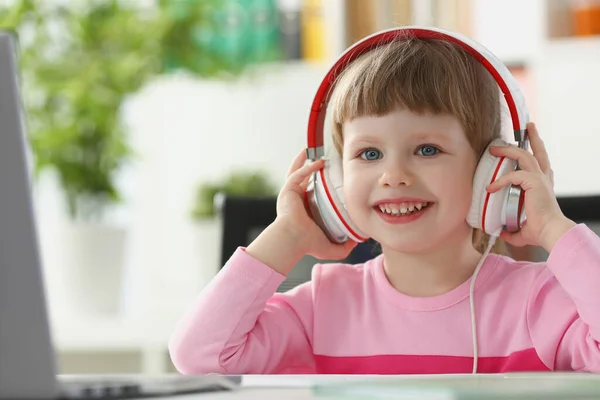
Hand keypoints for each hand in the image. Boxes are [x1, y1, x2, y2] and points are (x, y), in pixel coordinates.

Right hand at [276, 149, 356, 259]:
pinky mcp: (288, 190)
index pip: (310, 192)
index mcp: (304, 210)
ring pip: (297, 172)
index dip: (319, 184)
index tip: (330, 177)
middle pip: (302, 179)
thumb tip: (358, 242)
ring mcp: (291, 194)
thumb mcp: (331, 247)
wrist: (294, 240)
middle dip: (309, 168)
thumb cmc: (307, 245)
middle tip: (320, 160)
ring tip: (311, 151)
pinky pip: (298, 174)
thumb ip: (344, 247)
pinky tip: (317, 162)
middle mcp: (296, 200)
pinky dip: (307, 167)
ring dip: (304, 161)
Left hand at [485, 122, 575, 251]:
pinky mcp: (534, 182)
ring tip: (494, 148)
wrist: (551, 232)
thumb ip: (512, 231)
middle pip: (538, 152)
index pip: (540, 165)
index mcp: (543, 186)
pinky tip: (490, 188)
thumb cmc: (541, 231)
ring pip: (524, 156)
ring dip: (509, 149)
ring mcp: (539, 179)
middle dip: (532, 138)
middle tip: (527, 127)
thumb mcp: (523, 230)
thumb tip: (502, 233)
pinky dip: (500, 180)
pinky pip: (513, 175)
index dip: (535, 153)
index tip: (527, 146)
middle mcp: (543, 179)